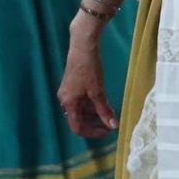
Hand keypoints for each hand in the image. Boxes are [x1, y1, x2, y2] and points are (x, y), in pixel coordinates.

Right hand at [57, 14, 117, 137]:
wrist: (82, 46)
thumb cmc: (89, 68)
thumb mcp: (98, 91)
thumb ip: (104, 110)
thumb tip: (113, 125)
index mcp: (69, 103)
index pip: (77, 127)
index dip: (92, 132)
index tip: (107, 131)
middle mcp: (65, 99)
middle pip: (78, 119)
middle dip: (94, 123)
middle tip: (109, 123)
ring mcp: (67, 92)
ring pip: (80, 110)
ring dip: (93, 114)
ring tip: (108, 112)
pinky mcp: (72, 85)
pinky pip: (80, 101)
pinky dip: (91, 104)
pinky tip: (102, 101)